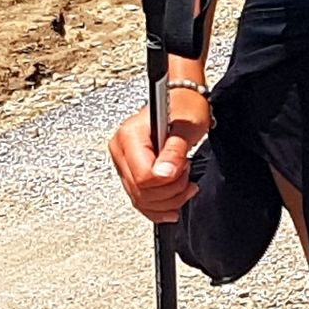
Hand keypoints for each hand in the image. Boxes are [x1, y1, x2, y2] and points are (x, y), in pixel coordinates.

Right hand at [109, 89, 207, 223]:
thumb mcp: (186, 126)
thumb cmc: (185, 107)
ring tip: (186, 185)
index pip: (143, 177)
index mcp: (130, 136)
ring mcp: (124, 163)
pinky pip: (140, 200)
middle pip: (140, 192)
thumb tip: (165, 173)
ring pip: (140, 200)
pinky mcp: (131, 172)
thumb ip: (175, 151)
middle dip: (170, 192)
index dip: (168, 181)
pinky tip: (173, 205)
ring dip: (167, 201)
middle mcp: (121, 150)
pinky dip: (159, 207)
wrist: (182, 101)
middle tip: (188, 176)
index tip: (185, 168)